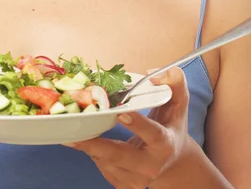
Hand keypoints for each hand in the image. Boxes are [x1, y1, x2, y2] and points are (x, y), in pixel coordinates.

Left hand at [65, 67, 190, 188]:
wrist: (173, 160)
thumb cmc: (171, 125)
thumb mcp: (178, 102)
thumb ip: (174, 81)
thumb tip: (153, 73)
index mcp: (165, 143)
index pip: (153, 134)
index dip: (137, 124)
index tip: (121, 112)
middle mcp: (151, 165)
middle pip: (120, 156)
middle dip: (96, 145)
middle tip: (73, 134)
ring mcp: (137, 180)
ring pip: (105, 161)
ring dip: (90, 144)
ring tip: (80, 126)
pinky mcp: (124, 186)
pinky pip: (101, 167)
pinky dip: (92, 152)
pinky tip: (93, 139)